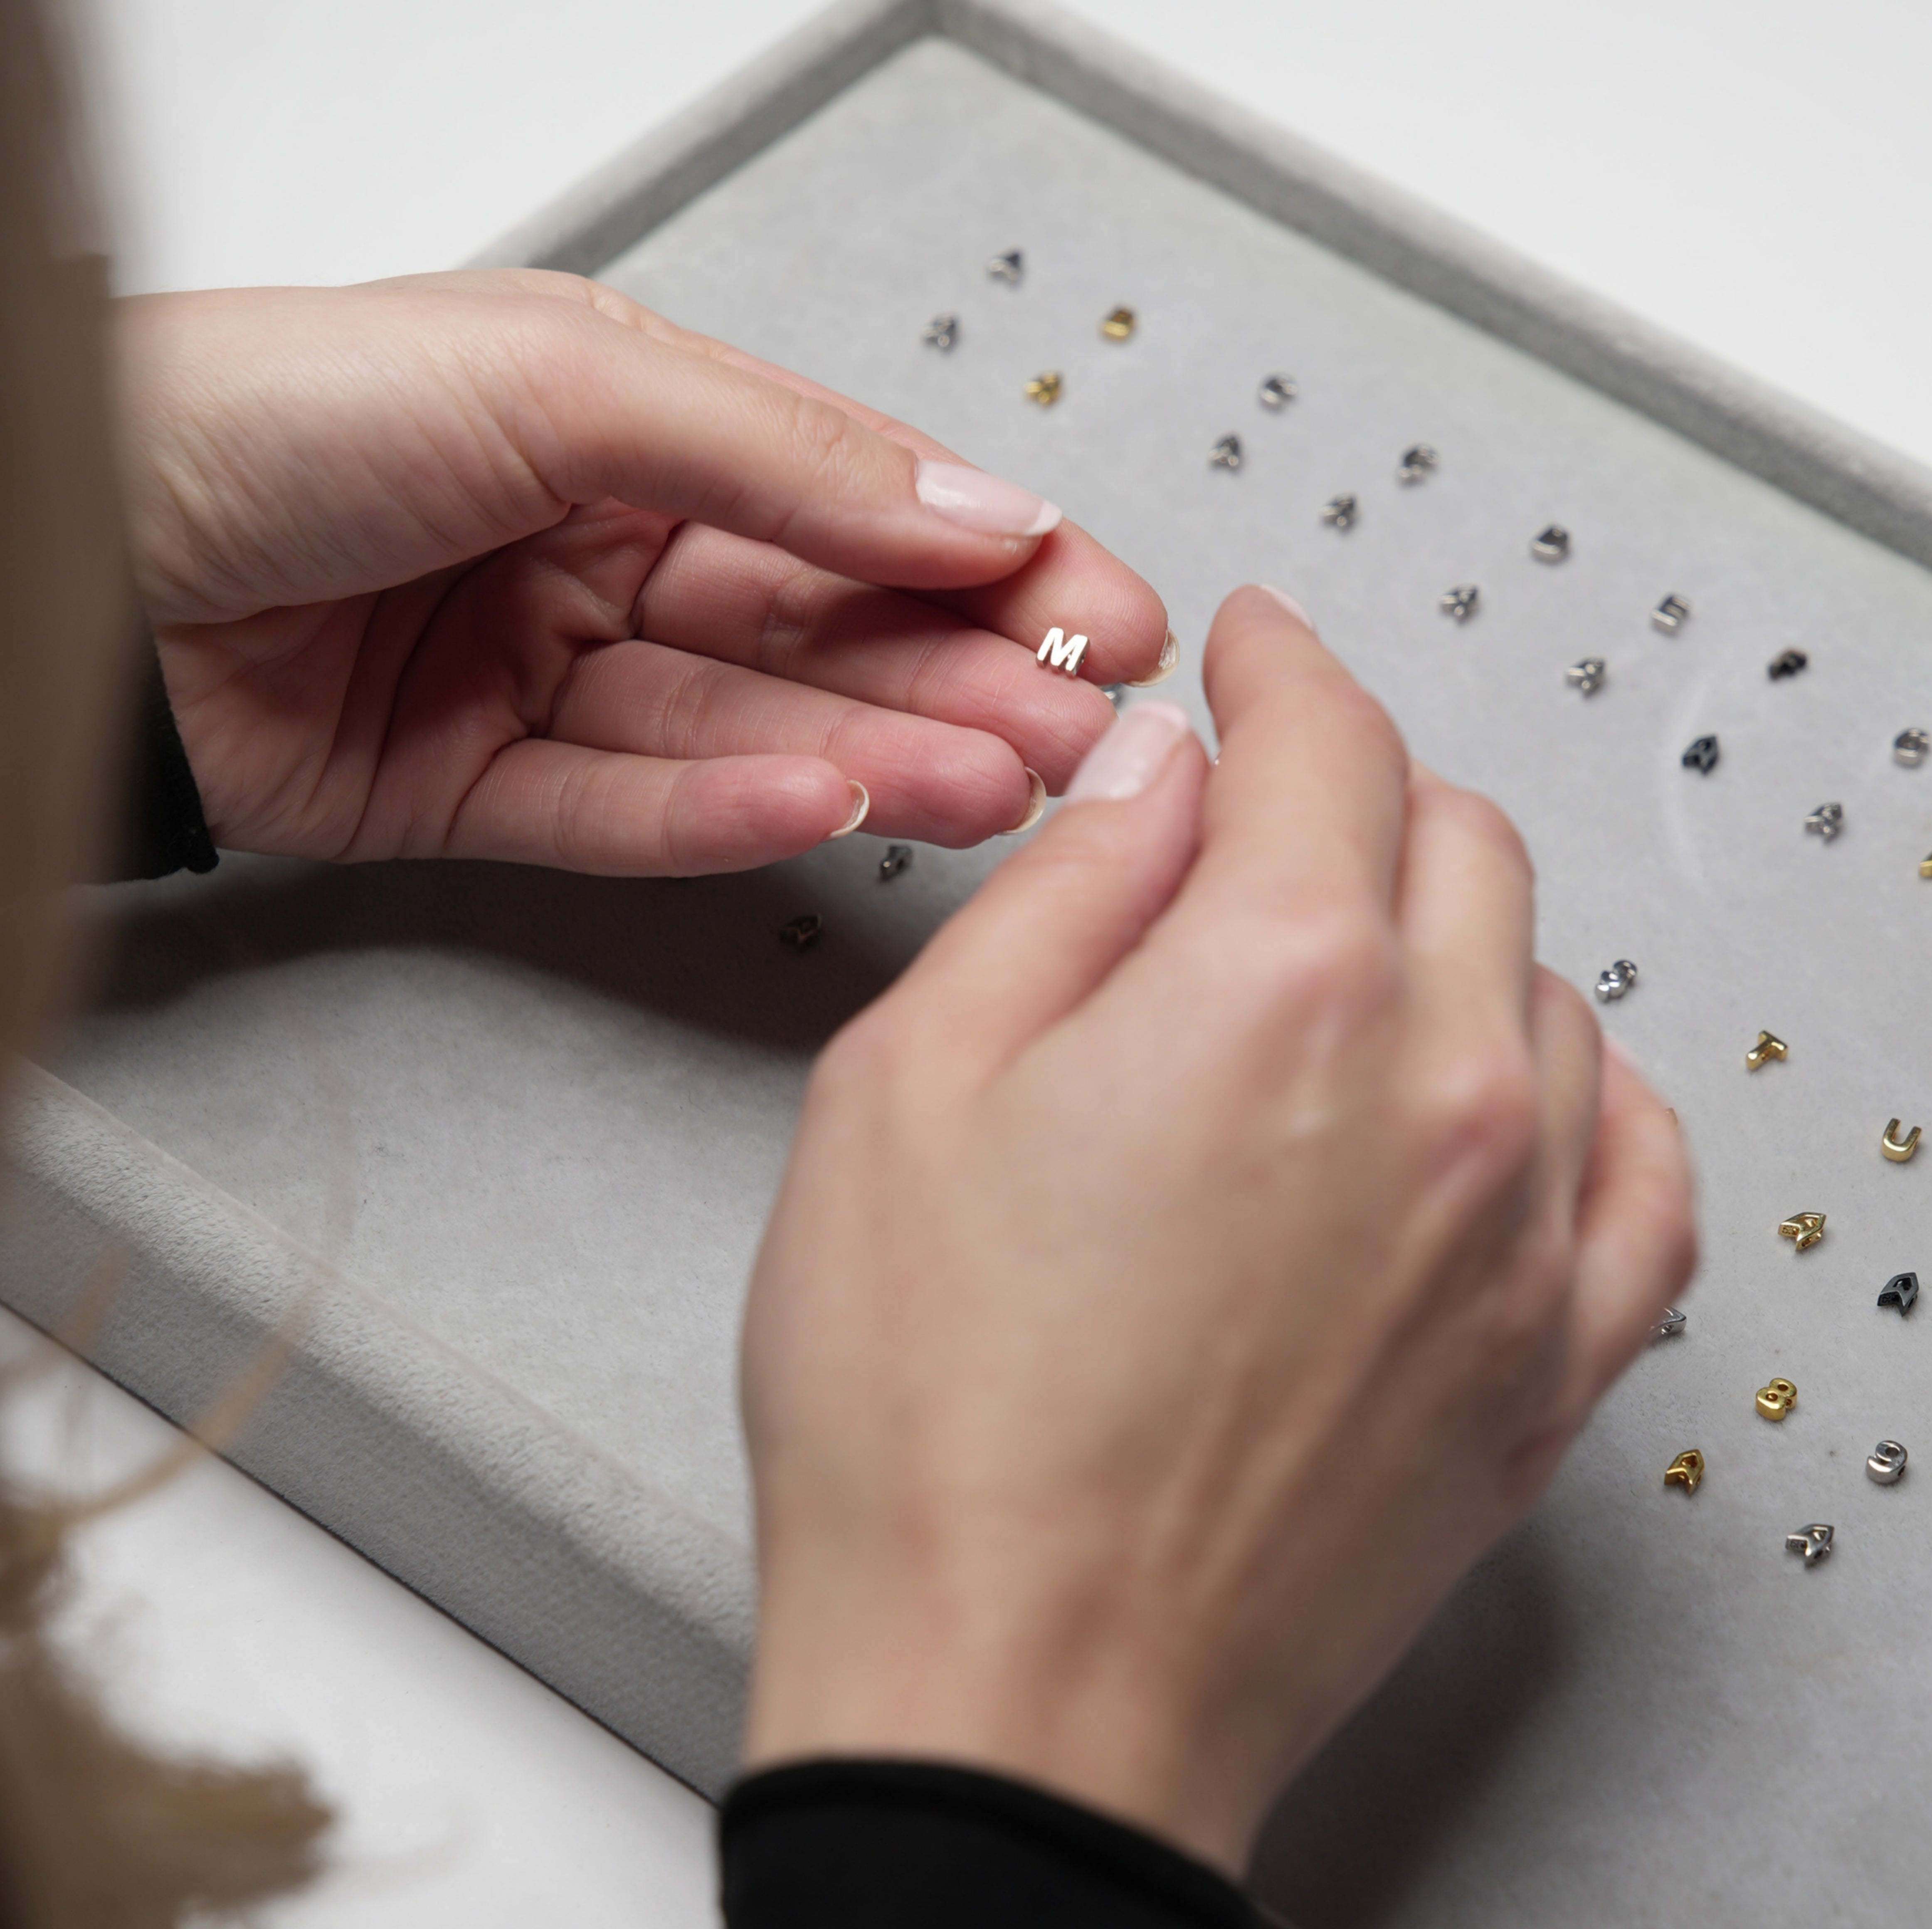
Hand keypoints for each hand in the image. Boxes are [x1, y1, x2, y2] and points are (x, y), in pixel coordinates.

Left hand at [114, 271, 1166, 874]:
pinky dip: (722, 815)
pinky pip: (625, 808)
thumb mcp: (559, 378)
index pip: (847, 503)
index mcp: (623, 426)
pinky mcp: (477, 787)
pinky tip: (824, 811)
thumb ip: (779, 453)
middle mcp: (591, 549)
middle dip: (955, 676)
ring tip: (986, 783)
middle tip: (1074, 726)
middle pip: (814, 630)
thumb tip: (966, 499)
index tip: (1097, 603)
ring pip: (741, 732)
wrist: (65, 537)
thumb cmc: (267, 408)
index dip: (985, 555)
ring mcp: (540, 674)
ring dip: (870, 758)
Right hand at [739, 587, 1694, 1871]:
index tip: (1257, 652)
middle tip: (1267, 801)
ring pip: (1545, 986)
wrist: (1018, 1692)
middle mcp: (1432, 1093)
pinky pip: (1638, 1173)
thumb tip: (1151, 780)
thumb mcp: (908, 1085)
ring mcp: (1512, 1237)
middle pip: (1452, 843)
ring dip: (1452, 928)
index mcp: (1275, 988)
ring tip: (1350, 948)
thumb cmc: (936, 1423)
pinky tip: (1517, 1085)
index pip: (1324, 745)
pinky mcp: (1540, 1369)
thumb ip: (1058, 893)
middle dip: (1353, 786)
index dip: (1279, 669)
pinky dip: (1583, 1091)